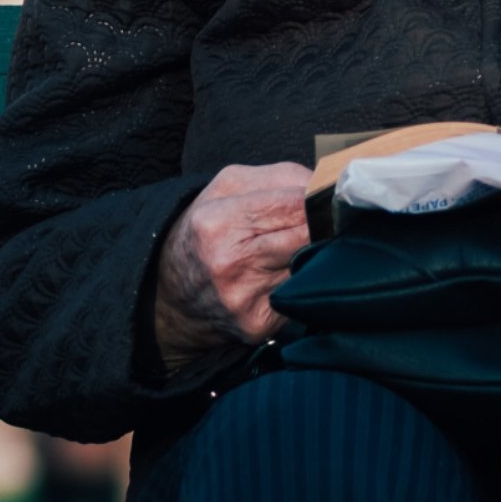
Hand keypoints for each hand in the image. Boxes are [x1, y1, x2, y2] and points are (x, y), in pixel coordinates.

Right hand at [154, 162, 314, 366]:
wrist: (172, 293)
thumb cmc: (207, 232)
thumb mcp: (227, 188)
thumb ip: (280, 177)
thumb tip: (327, 186)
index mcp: (218, 222)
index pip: (295, 204)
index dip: (318, 199)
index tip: (328, 199)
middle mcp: (230, 262)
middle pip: (307, 236)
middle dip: (321, 226)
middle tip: (327, 221)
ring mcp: (245, 297)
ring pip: (309, 265)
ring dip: (314, 254)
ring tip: (299, 246)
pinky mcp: (258, 324)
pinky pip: (299, 294)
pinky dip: (301, 282)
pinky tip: (285, 275)